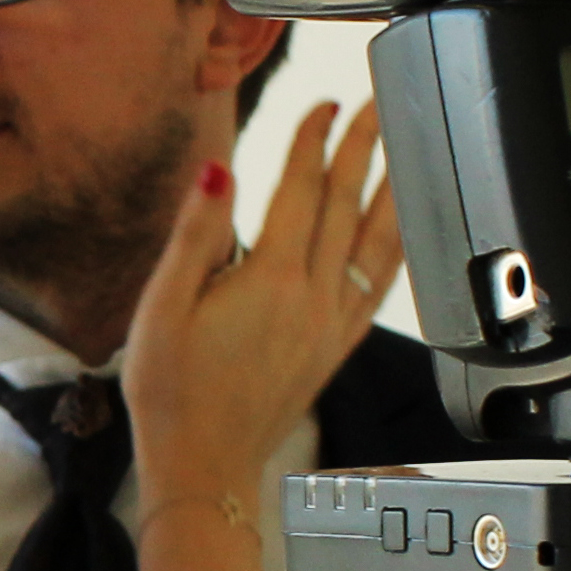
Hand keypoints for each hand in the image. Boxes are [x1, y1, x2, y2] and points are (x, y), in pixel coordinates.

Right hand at [118, 100, 399, 516]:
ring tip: (407, 156)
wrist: (203, 466)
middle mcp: (313, 299)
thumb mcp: (163, 307)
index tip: (324, 104)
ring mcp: (332, 327)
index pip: (300, 190)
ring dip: (392, 194)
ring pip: (376, 246)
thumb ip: (196, 235)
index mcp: (270, 281)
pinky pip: (379, 291)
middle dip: (363, 149)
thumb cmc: (171, 392)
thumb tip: (216, 171)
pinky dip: (396, 254)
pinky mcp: (336, 351)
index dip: (313, 140)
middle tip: (378, 105)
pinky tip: (402, 239)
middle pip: (347, 206)